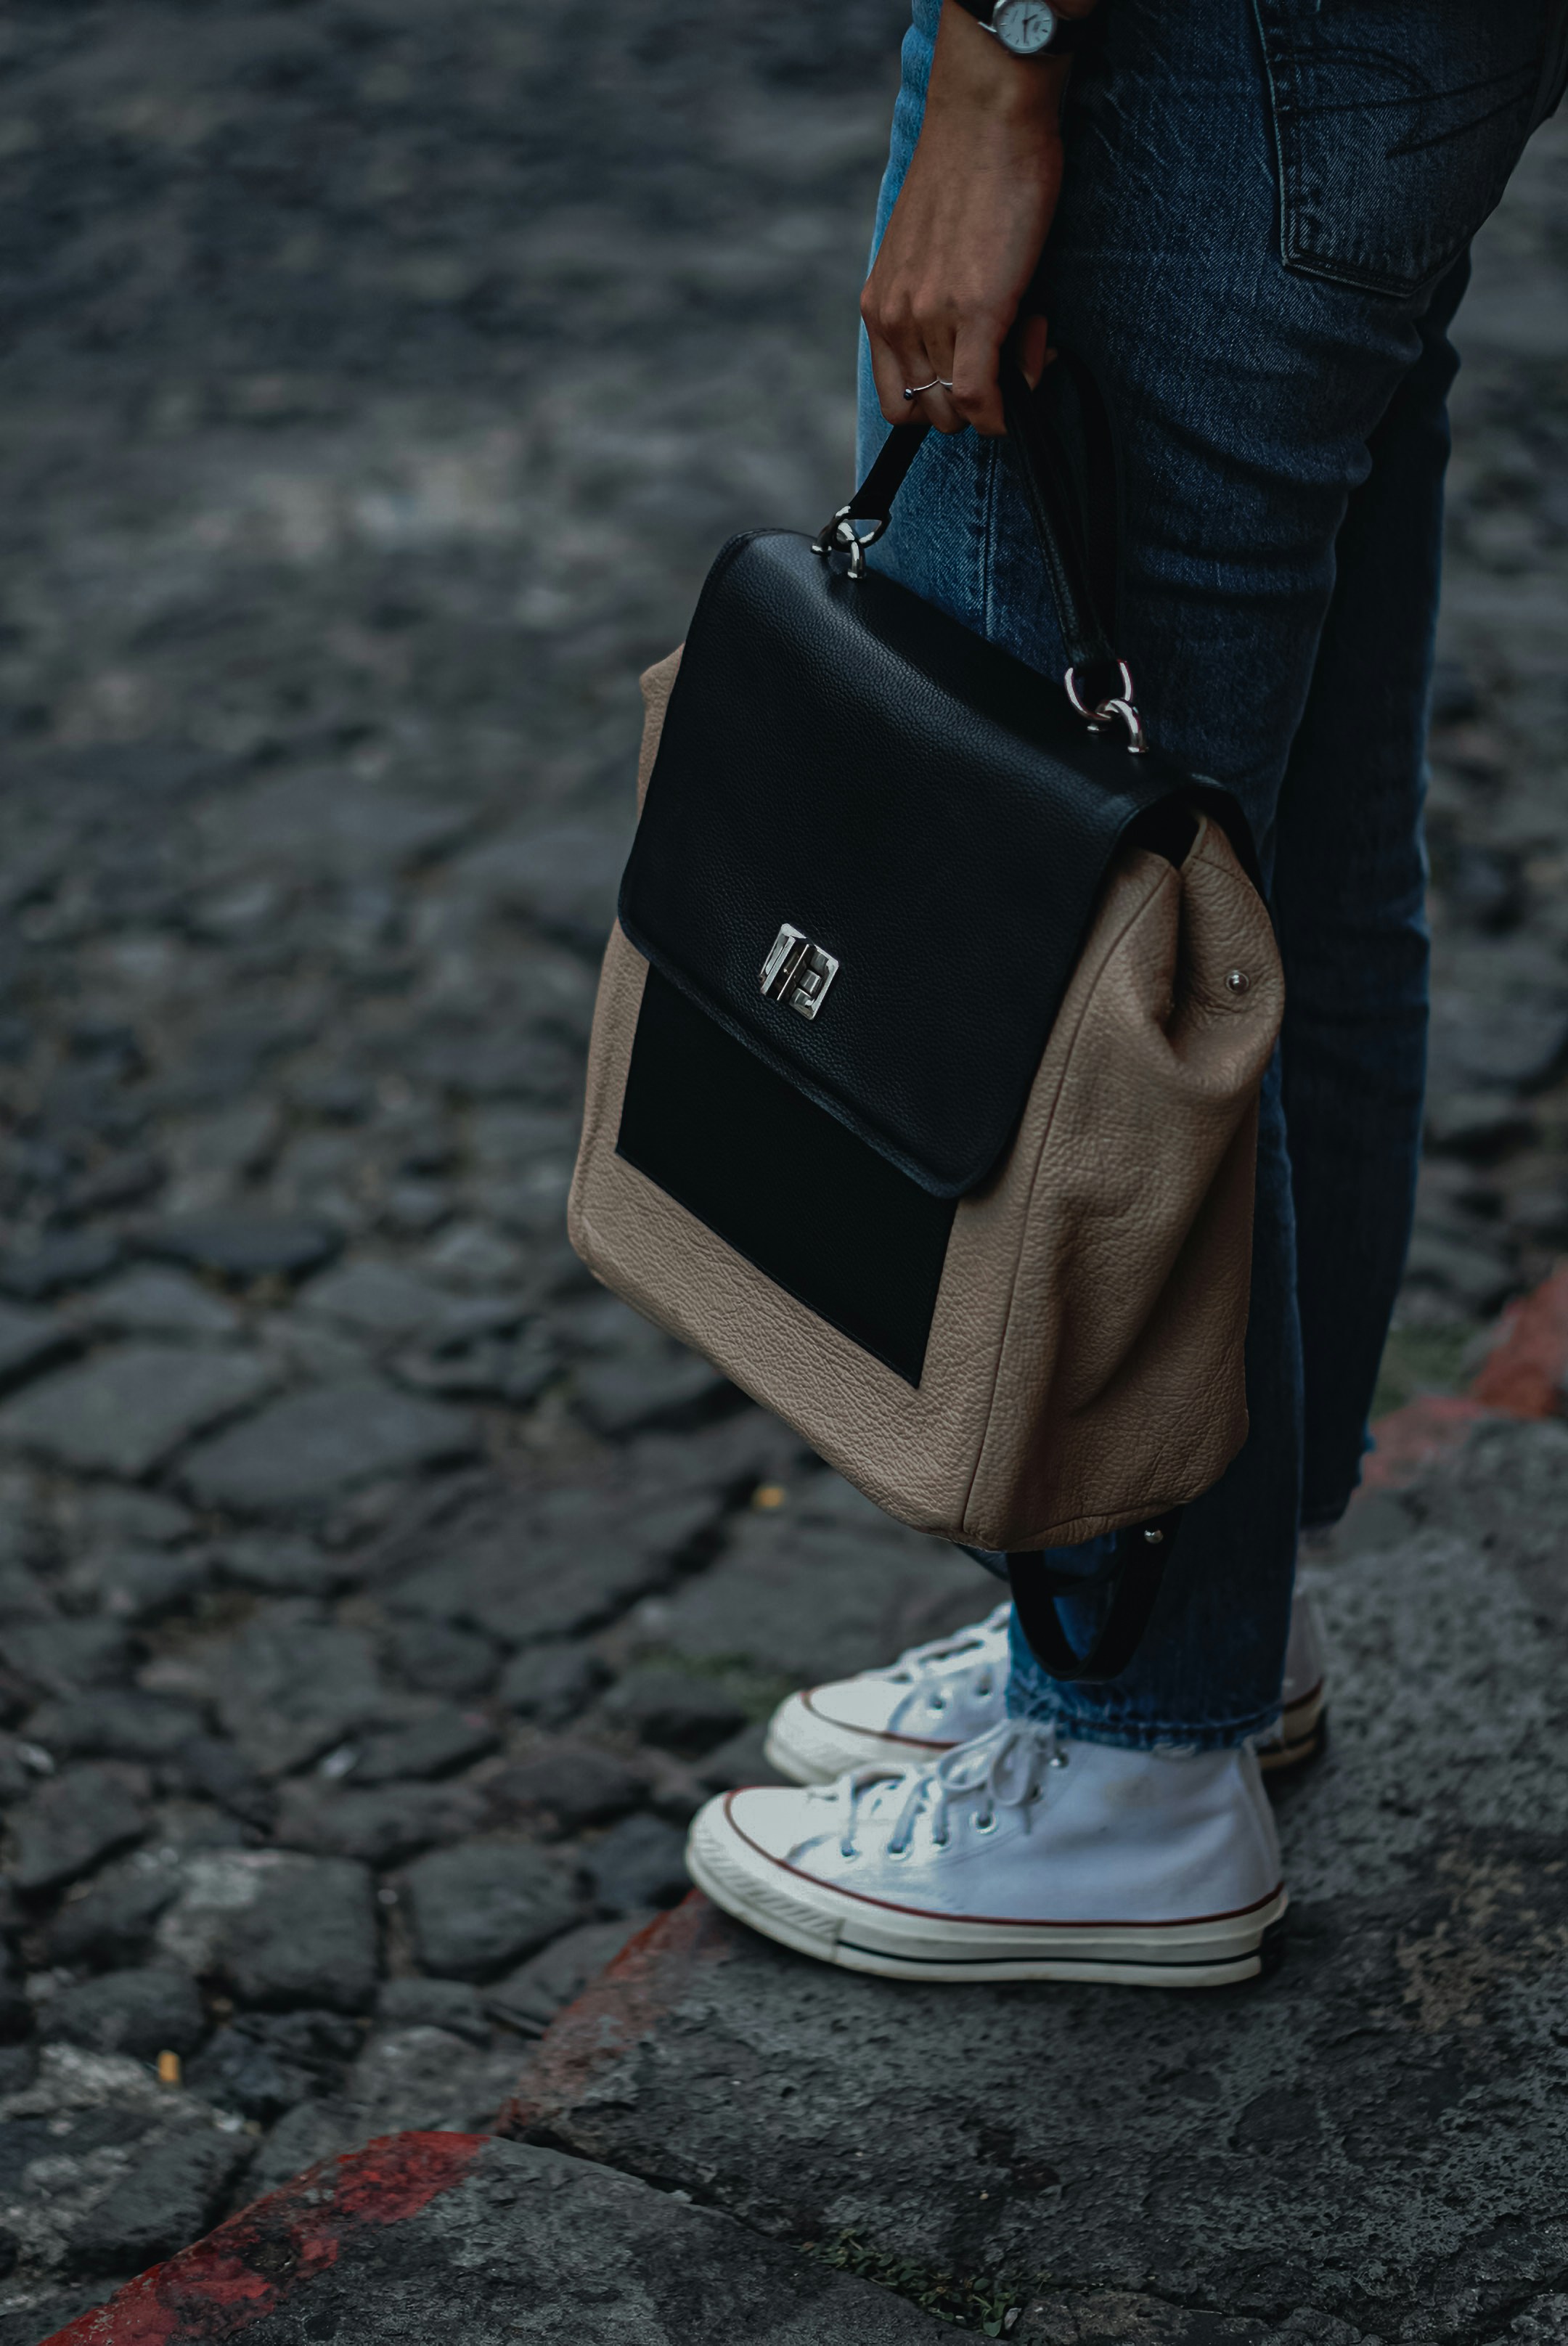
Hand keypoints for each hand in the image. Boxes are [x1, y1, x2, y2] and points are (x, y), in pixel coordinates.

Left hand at [861, 0, 1089, 437]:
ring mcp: (929, 317)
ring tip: (1029, 334)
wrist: (987, 115)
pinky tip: (1035, 362)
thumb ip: (935, 306)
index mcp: (879, 305)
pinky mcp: (975, 311)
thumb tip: (977, 350)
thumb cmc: (971, 171)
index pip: (898, 399)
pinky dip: (1007, 405)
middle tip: (1012, 350)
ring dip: (1001, 392)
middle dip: (975, 401)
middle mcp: (894, 317)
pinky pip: (980, 398)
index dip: (942, 401)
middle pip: (927, 412)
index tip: (981, 367)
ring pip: (957, 410)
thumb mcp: (930, 254)